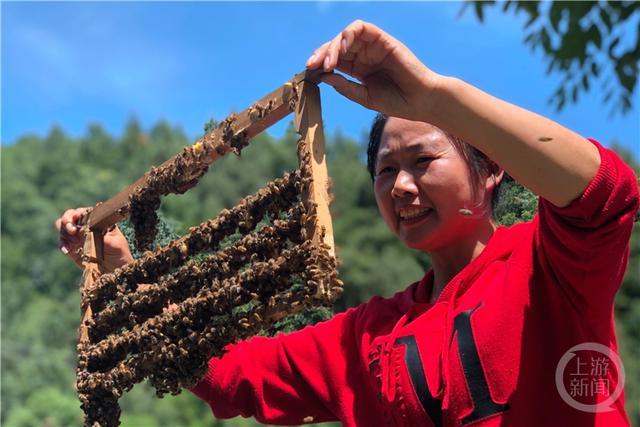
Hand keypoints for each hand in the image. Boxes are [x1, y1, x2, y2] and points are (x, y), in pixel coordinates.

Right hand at [55, 207, 133, 272]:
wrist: (114, 269)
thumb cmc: (119, 252)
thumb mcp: (115, 243)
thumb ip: (103, 237)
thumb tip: (91, 231)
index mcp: (97, 221)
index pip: (85, 212)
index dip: (78, 213)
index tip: (77, 218)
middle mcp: (85, 226)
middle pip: (70, 216)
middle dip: (67, 220)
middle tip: (72, 230)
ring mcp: (77, 236)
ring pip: (63, 227)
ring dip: (64, 232)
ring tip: (73, 242)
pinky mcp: (72, 248)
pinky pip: (62, 242)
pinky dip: (62, 244)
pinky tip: (66, 250)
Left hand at [306, 20, 443, 121]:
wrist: (420, 101)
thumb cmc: (396, 102)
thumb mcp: (365, 97)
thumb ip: (345, 87)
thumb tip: (324, 76)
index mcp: (358, 69)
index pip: (334, 60)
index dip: (320, 64)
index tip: (309, 72)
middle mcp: (364, 55)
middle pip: (336, 46)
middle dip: (322, 54)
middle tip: (312, 66)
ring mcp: (373, 46)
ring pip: (346, 36)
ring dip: (333, 45)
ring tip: (327, 62)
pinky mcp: (382, 40)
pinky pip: (362, 28)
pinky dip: (348, 34)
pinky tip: (342, 48)